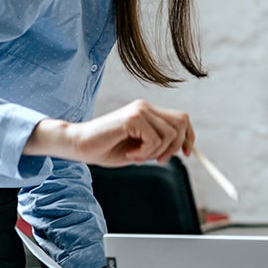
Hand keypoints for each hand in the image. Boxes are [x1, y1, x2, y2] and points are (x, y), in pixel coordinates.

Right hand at [26, 99, 194, 165]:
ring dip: (156, 153)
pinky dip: (145, 153)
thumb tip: (183, 149)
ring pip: (169, 135)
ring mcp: (139, 110)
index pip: (181, 119)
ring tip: (136, 157)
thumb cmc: (106, 148)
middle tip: (158, 160)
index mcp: (148, 112)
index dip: (189, 136)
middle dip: (175, 147)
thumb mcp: (140, 149)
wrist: (78, 145)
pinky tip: (129, 154)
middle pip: (181, 123)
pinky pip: (155, 140)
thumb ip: (159, 145)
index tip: (186, 154)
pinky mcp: (132, 118)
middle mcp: (145, 107)